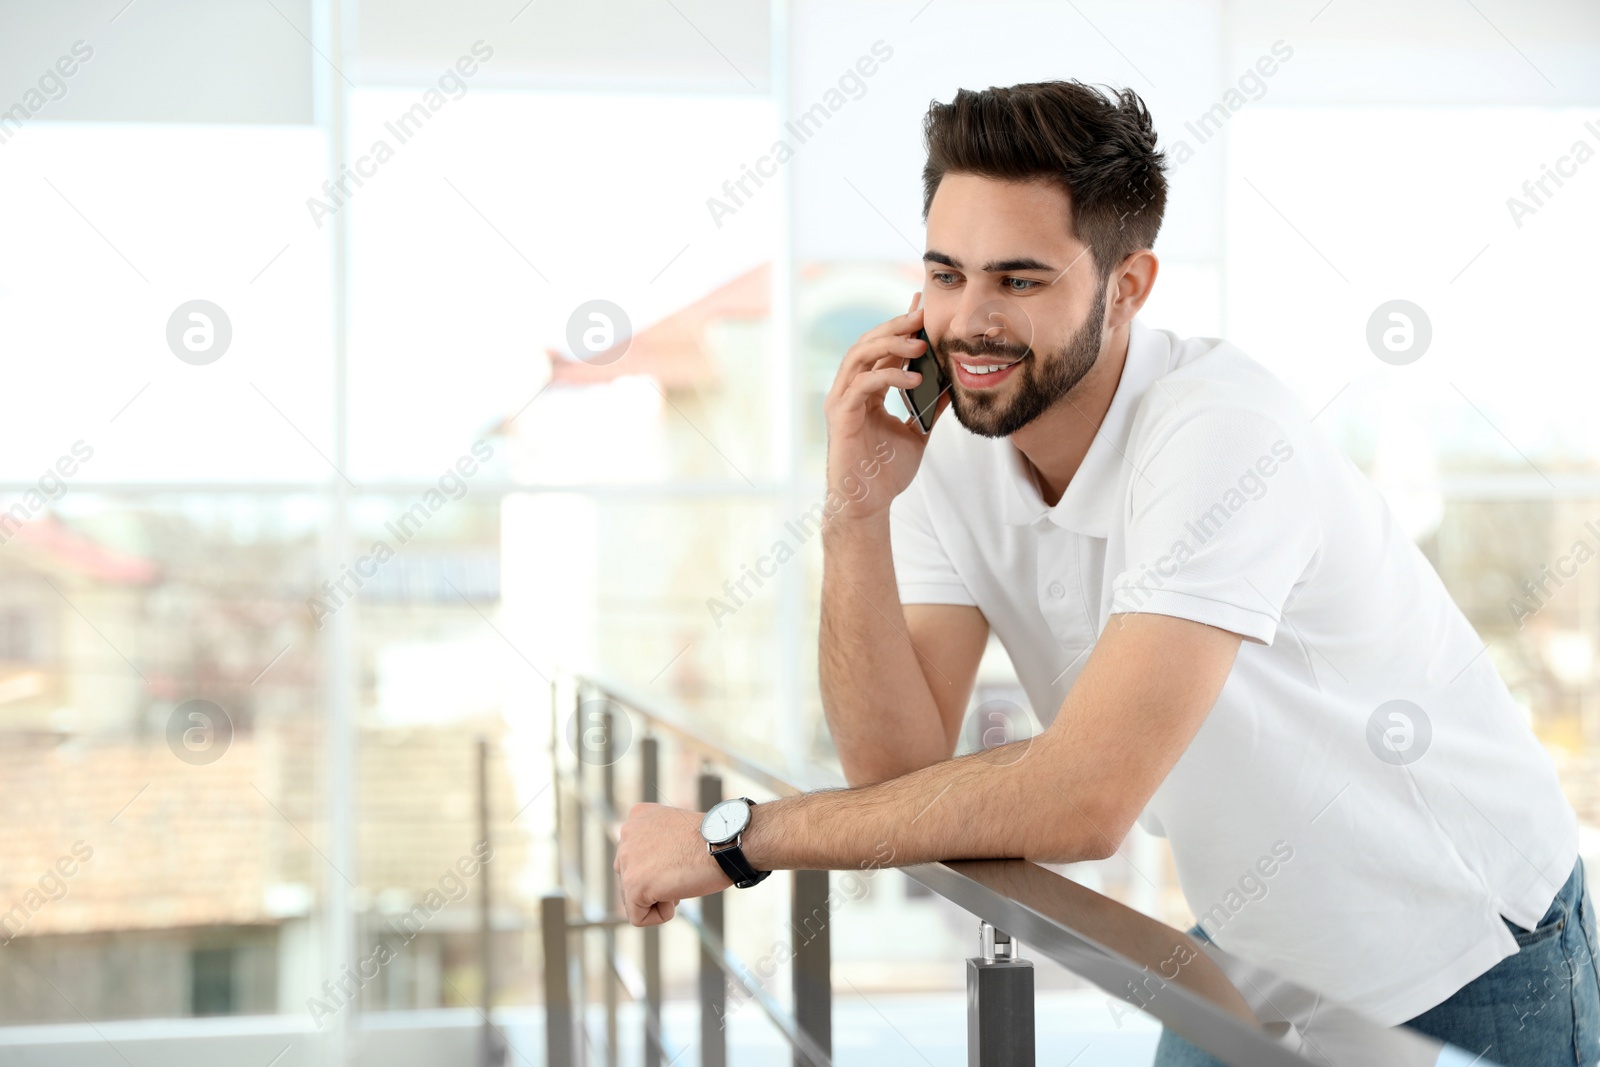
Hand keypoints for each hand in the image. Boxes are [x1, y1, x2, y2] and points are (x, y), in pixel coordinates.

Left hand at [614, 803, 732, 925]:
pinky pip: (639, 917)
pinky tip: (679, 892)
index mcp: (637, 818)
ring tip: (681, 879)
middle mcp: (627, 833)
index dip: (662, 868)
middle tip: (683, 870)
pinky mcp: (633, 883)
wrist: (726, 843)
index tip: (682, 858)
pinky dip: (662, 914)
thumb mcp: (676, 831)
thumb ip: (655, 844)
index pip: (636, 859)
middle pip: (631, 878)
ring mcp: (627, 858)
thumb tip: (651, 871)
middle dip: (657, 884)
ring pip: (634, 898)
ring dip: (660, 897)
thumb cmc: (713, 840)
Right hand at [822, 292, 951, 524]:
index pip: (882, 349)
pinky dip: (888, 376)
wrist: (868, 504)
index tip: (923, 309)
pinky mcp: (841, 415)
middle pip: (868, 343)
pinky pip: (863, 384)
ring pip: (860, 355)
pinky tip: (913, 378)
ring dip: (890, 344)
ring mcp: (842, 400)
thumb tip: (954, 383)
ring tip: (919, 343)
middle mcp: (850, 389)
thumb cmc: (886, 472)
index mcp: (866, 390)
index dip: (901, 327)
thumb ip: (930, 406)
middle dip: (896, 326)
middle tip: (922, 315)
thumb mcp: (917, 432)